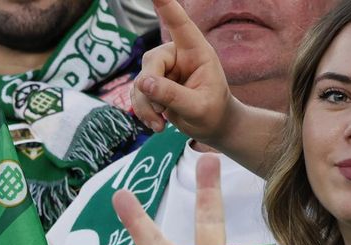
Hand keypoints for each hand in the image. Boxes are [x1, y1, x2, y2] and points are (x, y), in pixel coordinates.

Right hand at [131, 0, 234, 137]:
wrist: (212, 126)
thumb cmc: (213, 112)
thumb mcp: (197, 107)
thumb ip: (172, 95)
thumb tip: (143, 83)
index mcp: (196, 51)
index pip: (180, 24)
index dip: (168, 7)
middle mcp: (177, 55)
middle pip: (151, 62)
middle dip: (150, 90)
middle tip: (160, 113)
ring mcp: (163, 69)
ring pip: (140, 82)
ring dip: (145, 106)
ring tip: (160, 125)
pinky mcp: (153, 84)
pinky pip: (137, 94)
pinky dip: (142, 111)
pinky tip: (156, 125)